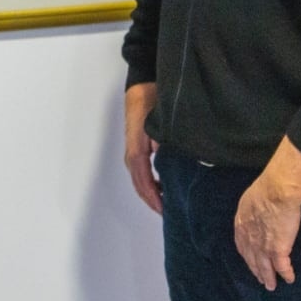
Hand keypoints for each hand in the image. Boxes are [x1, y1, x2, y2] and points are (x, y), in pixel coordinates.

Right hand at [123, 82, 161, 213]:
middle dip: (152, 200)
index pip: (144, 180)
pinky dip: (150, 183)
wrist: (141, 87)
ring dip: (151, 193)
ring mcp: (133, 152)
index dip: (153, 197)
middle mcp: (132, 154)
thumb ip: (162, 140)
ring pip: (140, 179)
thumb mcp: (159, 120)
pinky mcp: (137, 149)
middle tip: (169, 213)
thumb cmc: (152, 101)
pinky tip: (163, 186)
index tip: (165, 209)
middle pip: (139, 184)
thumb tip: (165, 159)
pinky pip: (142, 172)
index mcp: (137, 150)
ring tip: (167, 203)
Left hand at [233, 139, 300, 290]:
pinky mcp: (278, 250)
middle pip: (252, 259)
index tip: (250, 262)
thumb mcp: (249, 199)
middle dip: (255, 270)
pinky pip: (282, 267)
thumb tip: (256, 210)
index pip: (242, 245)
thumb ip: (251, 209)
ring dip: (268, 278)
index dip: (247, 256)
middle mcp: (249, 239)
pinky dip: (286, 274)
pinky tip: (289, 279)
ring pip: (265, 267)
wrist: (276, 192)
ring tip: (271, 286)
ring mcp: (263, 246)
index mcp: (241, 225)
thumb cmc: (265, 189)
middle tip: (260, 279)